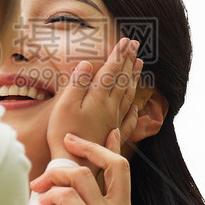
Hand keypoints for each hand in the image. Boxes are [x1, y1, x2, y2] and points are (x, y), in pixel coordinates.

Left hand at [30, 130, 135, 204]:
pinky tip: (42, 204)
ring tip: (40, 187)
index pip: (124, 173)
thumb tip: (69, 192)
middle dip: (90, 147)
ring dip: (56, 175)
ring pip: (83, 175)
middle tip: (67, 141)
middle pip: (115, 164)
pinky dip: (52, 194)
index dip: (114, 149)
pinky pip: (68, 195)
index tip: (109, 132)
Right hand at [46, 38, 142, 168]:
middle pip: (122, 80)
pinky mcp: (113, 134)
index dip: (118, 55)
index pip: (112, 71)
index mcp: (98, 97)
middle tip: (135, 45)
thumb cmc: (64, 134)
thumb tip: (87, 63)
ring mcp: (114, 121)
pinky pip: (128, 117)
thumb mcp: (65, 105)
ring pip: (128, 95)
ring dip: (134, 78)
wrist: (74, 164)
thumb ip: (77, 83)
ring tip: (140, 65)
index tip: (125, 40)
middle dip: (129, 61)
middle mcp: (110, 107)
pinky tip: (137, 105)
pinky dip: (134, 108)